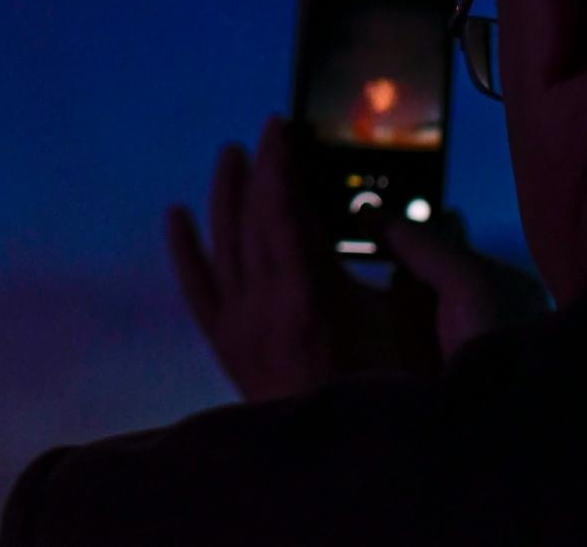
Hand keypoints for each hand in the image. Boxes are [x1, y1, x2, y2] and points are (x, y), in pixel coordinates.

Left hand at [166, 115, 545, 401]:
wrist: (339, 461)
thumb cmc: (386, 392)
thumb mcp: (410, 325)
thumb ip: (409, 269)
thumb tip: (409, 221)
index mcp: (308, 294)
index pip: (283, 207)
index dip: (280, 161)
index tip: (281, 126)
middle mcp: (263, 304)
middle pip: (251, 218)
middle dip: (257, 170)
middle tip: (266, 134)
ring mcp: (238, 326)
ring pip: (220, 243)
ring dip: (224, 195)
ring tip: (229, 156)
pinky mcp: (225, 345)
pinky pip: (196, 287)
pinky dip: (184, 250)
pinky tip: (176, 218)